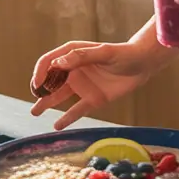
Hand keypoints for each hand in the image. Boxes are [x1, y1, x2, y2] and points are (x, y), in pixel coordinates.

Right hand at [29, 34, 170, 129]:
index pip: (49, 62)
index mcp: (73, 54)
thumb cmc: (124, 53)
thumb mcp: (104, 53)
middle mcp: (74, 70)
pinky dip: (67, 118)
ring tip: (34, 112)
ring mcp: (82, 85)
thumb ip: (82, 57)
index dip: (41, 72)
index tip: (37, 84)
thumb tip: (58, 63)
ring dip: (46, 103)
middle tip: (35, 98)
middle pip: (51, 80)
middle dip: (40, 88)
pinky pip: (77, 110)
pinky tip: (57, 126)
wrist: (143, 64)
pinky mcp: (92, 99)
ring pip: (59, 95)